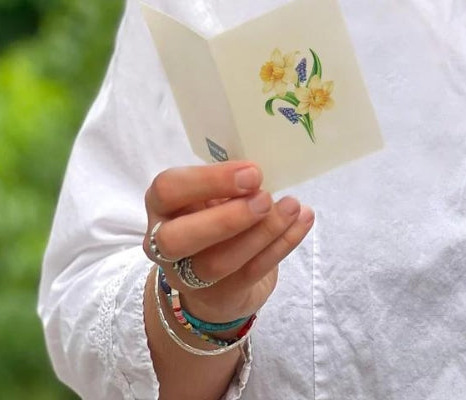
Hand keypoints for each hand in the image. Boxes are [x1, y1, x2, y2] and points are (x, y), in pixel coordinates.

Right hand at [143, 160, 313, 322]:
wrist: (215, 282)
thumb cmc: (214, 217)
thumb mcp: (212, 195)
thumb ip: (229, 183)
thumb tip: (262, 170)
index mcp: (163, 206)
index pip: (168, 190)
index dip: (208, 181)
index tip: (252, 172)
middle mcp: (164, 244)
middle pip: (178, 238)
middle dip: (226, 218)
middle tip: (265, 198)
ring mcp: (188, 276)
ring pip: (218, 262)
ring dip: (262, 232)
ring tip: (292, 207)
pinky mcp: (221, 295)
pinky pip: (251, 272)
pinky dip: (282, 244)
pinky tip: (303, 221)